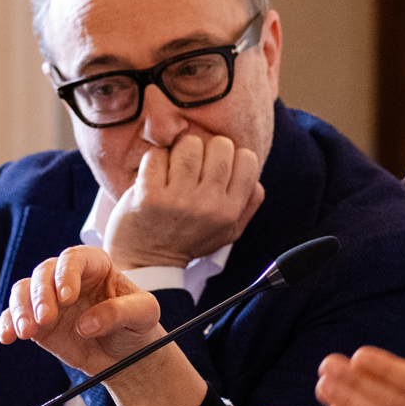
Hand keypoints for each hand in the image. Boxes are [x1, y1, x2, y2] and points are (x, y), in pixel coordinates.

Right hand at [0, 245, 165, 376]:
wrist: (127, 356)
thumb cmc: (138, 326)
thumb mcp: (145, 315)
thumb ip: (121, 312)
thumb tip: (87, 323)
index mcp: (96, 266)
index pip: (75, 258)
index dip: (67, 273)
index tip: (67, 296)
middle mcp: (68, 278)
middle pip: (43, 273)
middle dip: (41, 295)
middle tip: (47, 318)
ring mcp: (49, 299)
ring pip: (23, 291)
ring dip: (20, 309)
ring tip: (27, 332)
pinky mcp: (37, 322)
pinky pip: (14, 317)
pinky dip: (7, 324)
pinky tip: (8, 337)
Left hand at [103, 133, 263, 268]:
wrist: (149, 261)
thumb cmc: (191, 239)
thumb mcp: (230, 231)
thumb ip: (249, 204)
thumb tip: (255, 179)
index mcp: (230, 210)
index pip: (247, 159)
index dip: (233, 157)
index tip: (218, 167)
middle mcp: (208, 204)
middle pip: (220, 145)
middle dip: (207, 150)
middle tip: (195, 166)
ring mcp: (178, 199)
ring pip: (189, 144)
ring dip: (181, 151)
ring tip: (176, 168)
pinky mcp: (149, 194)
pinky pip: (158, 155)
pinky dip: (156, 160)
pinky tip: (156, 175)